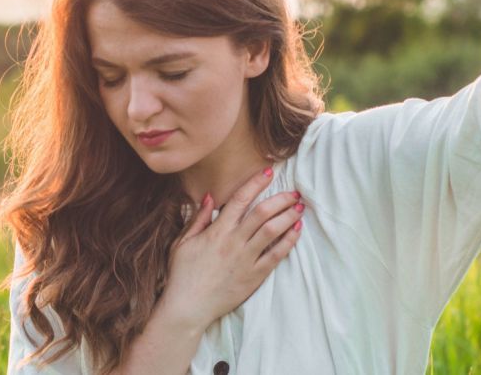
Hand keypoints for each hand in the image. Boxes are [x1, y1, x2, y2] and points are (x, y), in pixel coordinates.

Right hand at [157, 169, 304, 331]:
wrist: (187, 307)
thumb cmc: (182, 274)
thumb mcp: (182, 242)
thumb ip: (198, 218)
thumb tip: (209, 197)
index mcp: (217, 231)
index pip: (240, 199)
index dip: (256, 183)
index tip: (269, 172)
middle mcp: (234, 242)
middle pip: (263, 213)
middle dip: (281, 199)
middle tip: (293, 192)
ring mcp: (246, 259)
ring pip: (273, 231)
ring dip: (288, 216)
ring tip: (299, 208)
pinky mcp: (255, 276)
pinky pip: (277, 256)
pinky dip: (289, 241)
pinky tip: (296, 231)